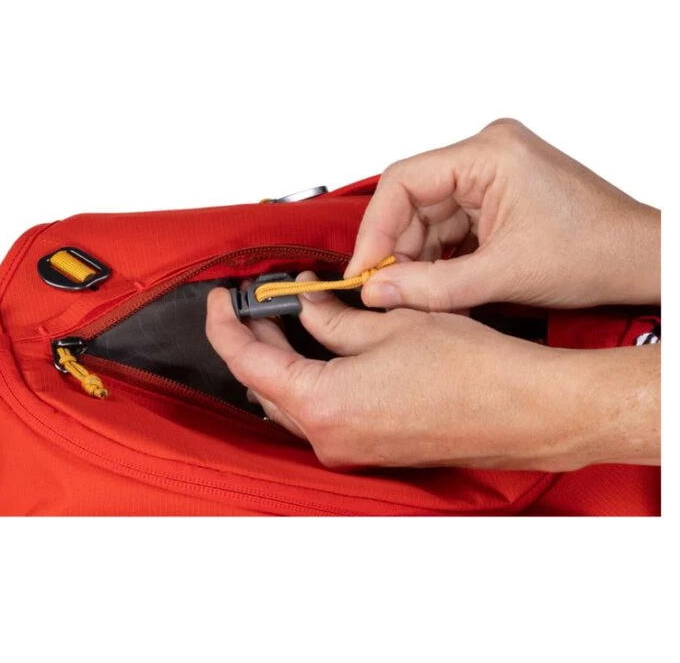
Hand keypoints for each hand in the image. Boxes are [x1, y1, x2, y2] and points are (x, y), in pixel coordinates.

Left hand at [206, 276, 659, 470]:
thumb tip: (305, 307)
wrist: (525, 409)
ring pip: (293, 402)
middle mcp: (329, 438)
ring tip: (291, 319)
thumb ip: (333, 318)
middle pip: (266, 385)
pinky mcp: (371, 449)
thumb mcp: (389, 323)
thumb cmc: (470, 368)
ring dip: (285, 361)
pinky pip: (323, 414)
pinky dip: (312, 381)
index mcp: (324, 405)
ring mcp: (350, 449)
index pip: (249, 362)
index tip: (222, 299)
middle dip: (257, 340)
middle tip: (260, 302)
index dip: (227, 326)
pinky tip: (324, 350)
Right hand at [347, 119, 659, 310]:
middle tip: (383, 290)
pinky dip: (437, 258)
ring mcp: (489, 176)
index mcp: (490, 153)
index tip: (361, 269)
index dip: (374, 229)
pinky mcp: (492, 197)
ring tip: (413, 293)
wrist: (638, 261)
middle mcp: (485, 155)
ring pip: (426, 217)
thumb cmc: (596, 252)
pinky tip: (435, 283)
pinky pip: (447, 227)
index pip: (403, 181)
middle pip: (412, 201)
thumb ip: (432, 286)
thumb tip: (376, 291)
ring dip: (416, 257)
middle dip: (396, 249)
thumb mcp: (504, 274)